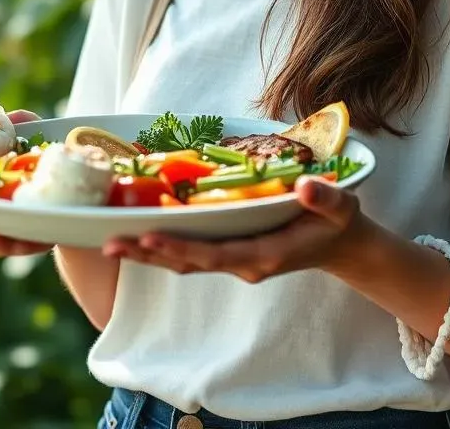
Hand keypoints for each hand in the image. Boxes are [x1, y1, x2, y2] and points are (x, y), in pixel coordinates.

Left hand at [101, 175, 365, 282]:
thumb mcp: (340, 206)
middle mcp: (243, 262)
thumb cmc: (339, 221)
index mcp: (265, 253)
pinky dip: (163, 244)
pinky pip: (190, 252)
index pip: (214, 254)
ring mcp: (234, 259)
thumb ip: (325, 198)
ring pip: (183, 260)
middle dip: (148, 252)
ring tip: (109, 242)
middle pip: (188, 261)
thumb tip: (306, 187)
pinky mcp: (229, 251)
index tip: (148, 235)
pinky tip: (137, 233)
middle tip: (108, 243)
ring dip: (147, 252)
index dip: (180, 246)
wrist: (341, 244)